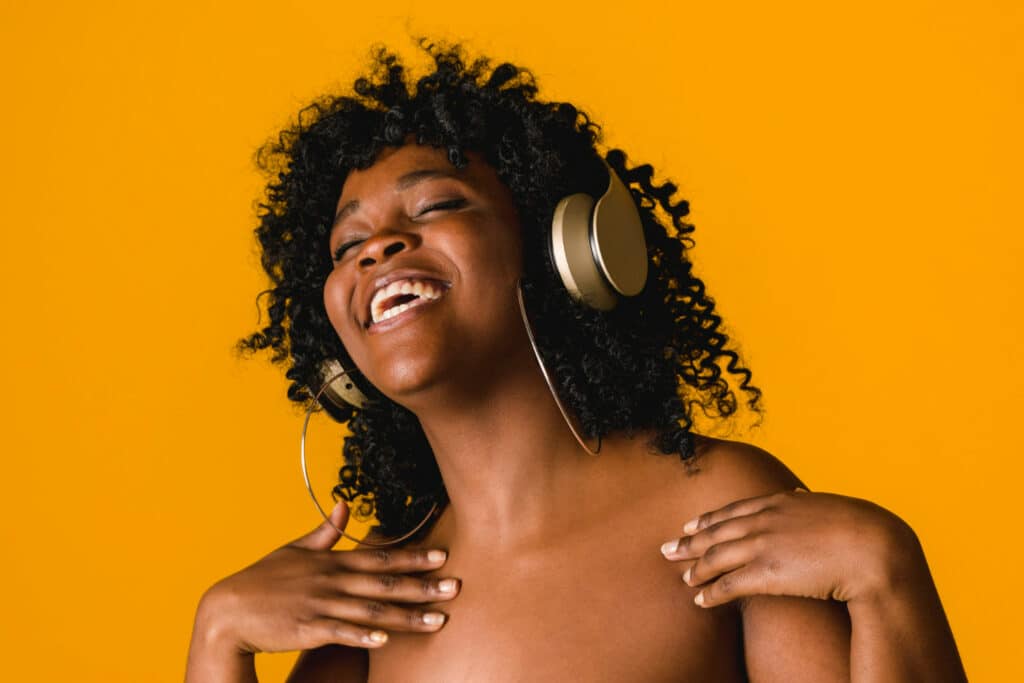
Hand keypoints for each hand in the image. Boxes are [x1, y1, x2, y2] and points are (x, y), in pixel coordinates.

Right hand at [195, 501, 459, 653]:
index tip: (443, 556)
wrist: (226, 610)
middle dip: (423, 586)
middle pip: (384, 583)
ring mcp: (319, 604)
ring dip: (406, 615)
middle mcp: (330, 580)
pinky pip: (340, 632)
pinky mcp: (306, 629)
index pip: (380, 557)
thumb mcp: (293, 550)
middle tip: (457, 587)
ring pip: (371, 609)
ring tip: (438, 620)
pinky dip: (363, 634)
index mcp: (331, 562)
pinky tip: (385, 638)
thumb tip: (342, 505)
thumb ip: (323, 532)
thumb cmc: (263, 580)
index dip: (413, 557)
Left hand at [660, 489, 923, 607]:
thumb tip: (799, 494)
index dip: (709, 519)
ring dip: (695, 568)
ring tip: (682, 578)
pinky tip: (699, 600)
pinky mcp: (766, 573)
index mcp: (781, 502)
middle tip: (667, 549)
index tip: (691, 524)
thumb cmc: (863, 530)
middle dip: (689, 542)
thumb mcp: (829, 506)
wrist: (875, 549)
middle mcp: (765, 520)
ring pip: (716, 557)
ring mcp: (763, 545)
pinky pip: (729, 584)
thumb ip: (806, 503)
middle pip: (716, 532)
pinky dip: (711, 592)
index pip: (734, 510)